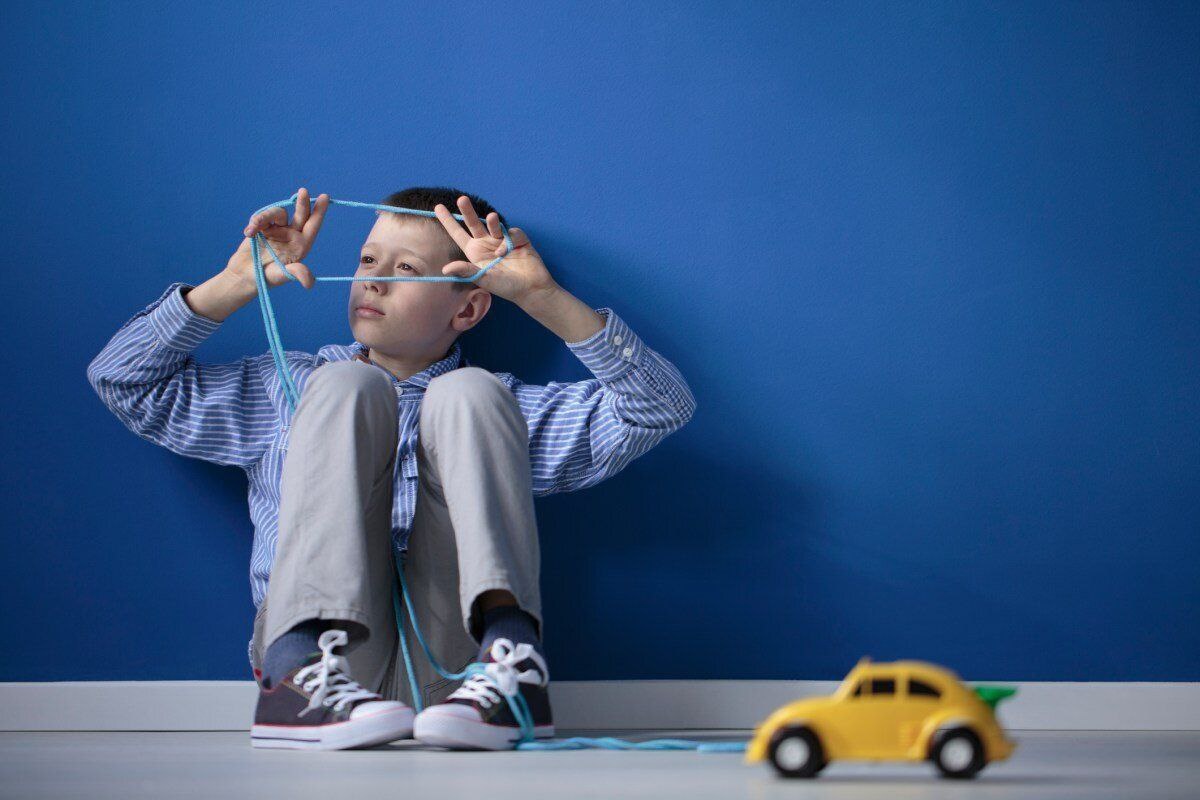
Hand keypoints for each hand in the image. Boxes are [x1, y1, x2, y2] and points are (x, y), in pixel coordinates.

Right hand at [225, 187, 327, 290]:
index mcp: (301, 245)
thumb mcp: (283, 275)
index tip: (325, 197)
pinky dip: (255, 222)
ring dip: (265, 217)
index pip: (313, 226)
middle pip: (300, 215)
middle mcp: (292, 235)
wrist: (245, 275)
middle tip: (303, 191)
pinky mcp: (263, 227)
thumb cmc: (267, 278)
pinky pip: (262, 217)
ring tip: (253, 228)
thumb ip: (296, 273)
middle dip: (302, 203)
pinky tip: (248, 233)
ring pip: (277, 213)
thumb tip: (310, 283)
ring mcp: (278, 230)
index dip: (319, 212)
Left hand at [434, 196, 556, 303]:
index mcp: (475, 252)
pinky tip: (510, 250)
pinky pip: (512, 232)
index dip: (448, 221)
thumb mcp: (483, 279)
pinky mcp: (518, 239)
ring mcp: (502, 240)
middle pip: (473, 224)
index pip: (458, 234)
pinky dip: (510, 239)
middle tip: (462, 199)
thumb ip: (466, 271)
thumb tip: (445, 269)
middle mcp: (486, 244)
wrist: (531, 289)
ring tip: (492, 218)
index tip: (438, 207)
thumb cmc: (506, 286)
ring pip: (493, 224)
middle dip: (467, 211)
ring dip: (492, 221)